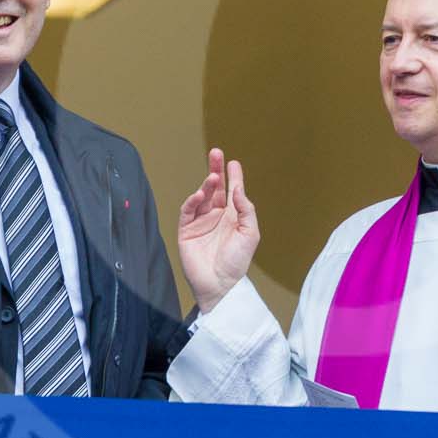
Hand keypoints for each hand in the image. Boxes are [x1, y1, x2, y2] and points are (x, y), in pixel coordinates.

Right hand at [178, 148, 258, 313]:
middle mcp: (216, 217)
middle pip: (215, 188)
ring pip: (202, 197)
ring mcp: (201, 222)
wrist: (220, 284)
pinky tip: (200, 194)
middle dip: (215, 170)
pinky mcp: (187, 230)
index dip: (233, 176)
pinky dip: (193, 201)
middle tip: (216, 153)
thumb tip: (237, 189)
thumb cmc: (237, 262)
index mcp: (233, 217)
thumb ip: (245, 209)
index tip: (233, 162)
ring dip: (206, 185)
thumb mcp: (250, 233)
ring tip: (213, 176)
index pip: (232, 192)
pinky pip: (188, 211)